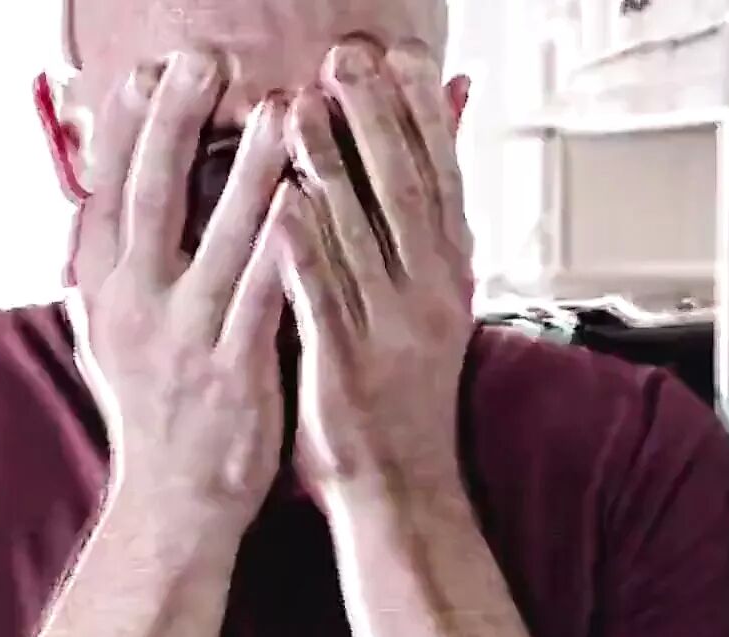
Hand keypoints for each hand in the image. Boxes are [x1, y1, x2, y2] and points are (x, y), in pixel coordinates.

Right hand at [66, 51, 293, 520]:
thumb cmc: (154, 408)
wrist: (174, 502)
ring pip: (214, 238)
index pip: (107, 191)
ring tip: (280, 108)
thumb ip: (114, 265)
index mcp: (103, 291)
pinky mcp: (232, 371)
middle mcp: (133, 306)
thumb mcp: (111, 332)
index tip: (151, 70)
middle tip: (201, 58)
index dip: (129, 126)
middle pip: (147, 197)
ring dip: (247, 169)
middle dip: (175, 122)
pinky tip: (305, 203)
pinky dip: (281, 247)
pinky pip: (260, 297)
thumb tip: (110, 197)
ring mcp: (182, 338)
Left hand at [275, 38, 473, 503]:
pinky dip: (305, 253)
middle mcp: (427, 293)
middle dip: (375, 119)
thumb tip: (413, 174)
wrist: (403, 488)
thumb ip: (415, 238)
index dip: (420, 114)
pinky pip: (323, 302)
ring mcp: (388, 331)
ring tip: (297, 108)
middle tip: (347, 57)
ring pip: (360, 236)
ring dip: (332, 169)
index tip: (400, 56)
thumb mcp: (426, 306)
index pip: (441, 178)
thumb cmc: (403, 394)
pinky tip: (282, 207)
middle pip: (405, 190)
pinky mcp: (345, 369)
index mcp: (446, 275)